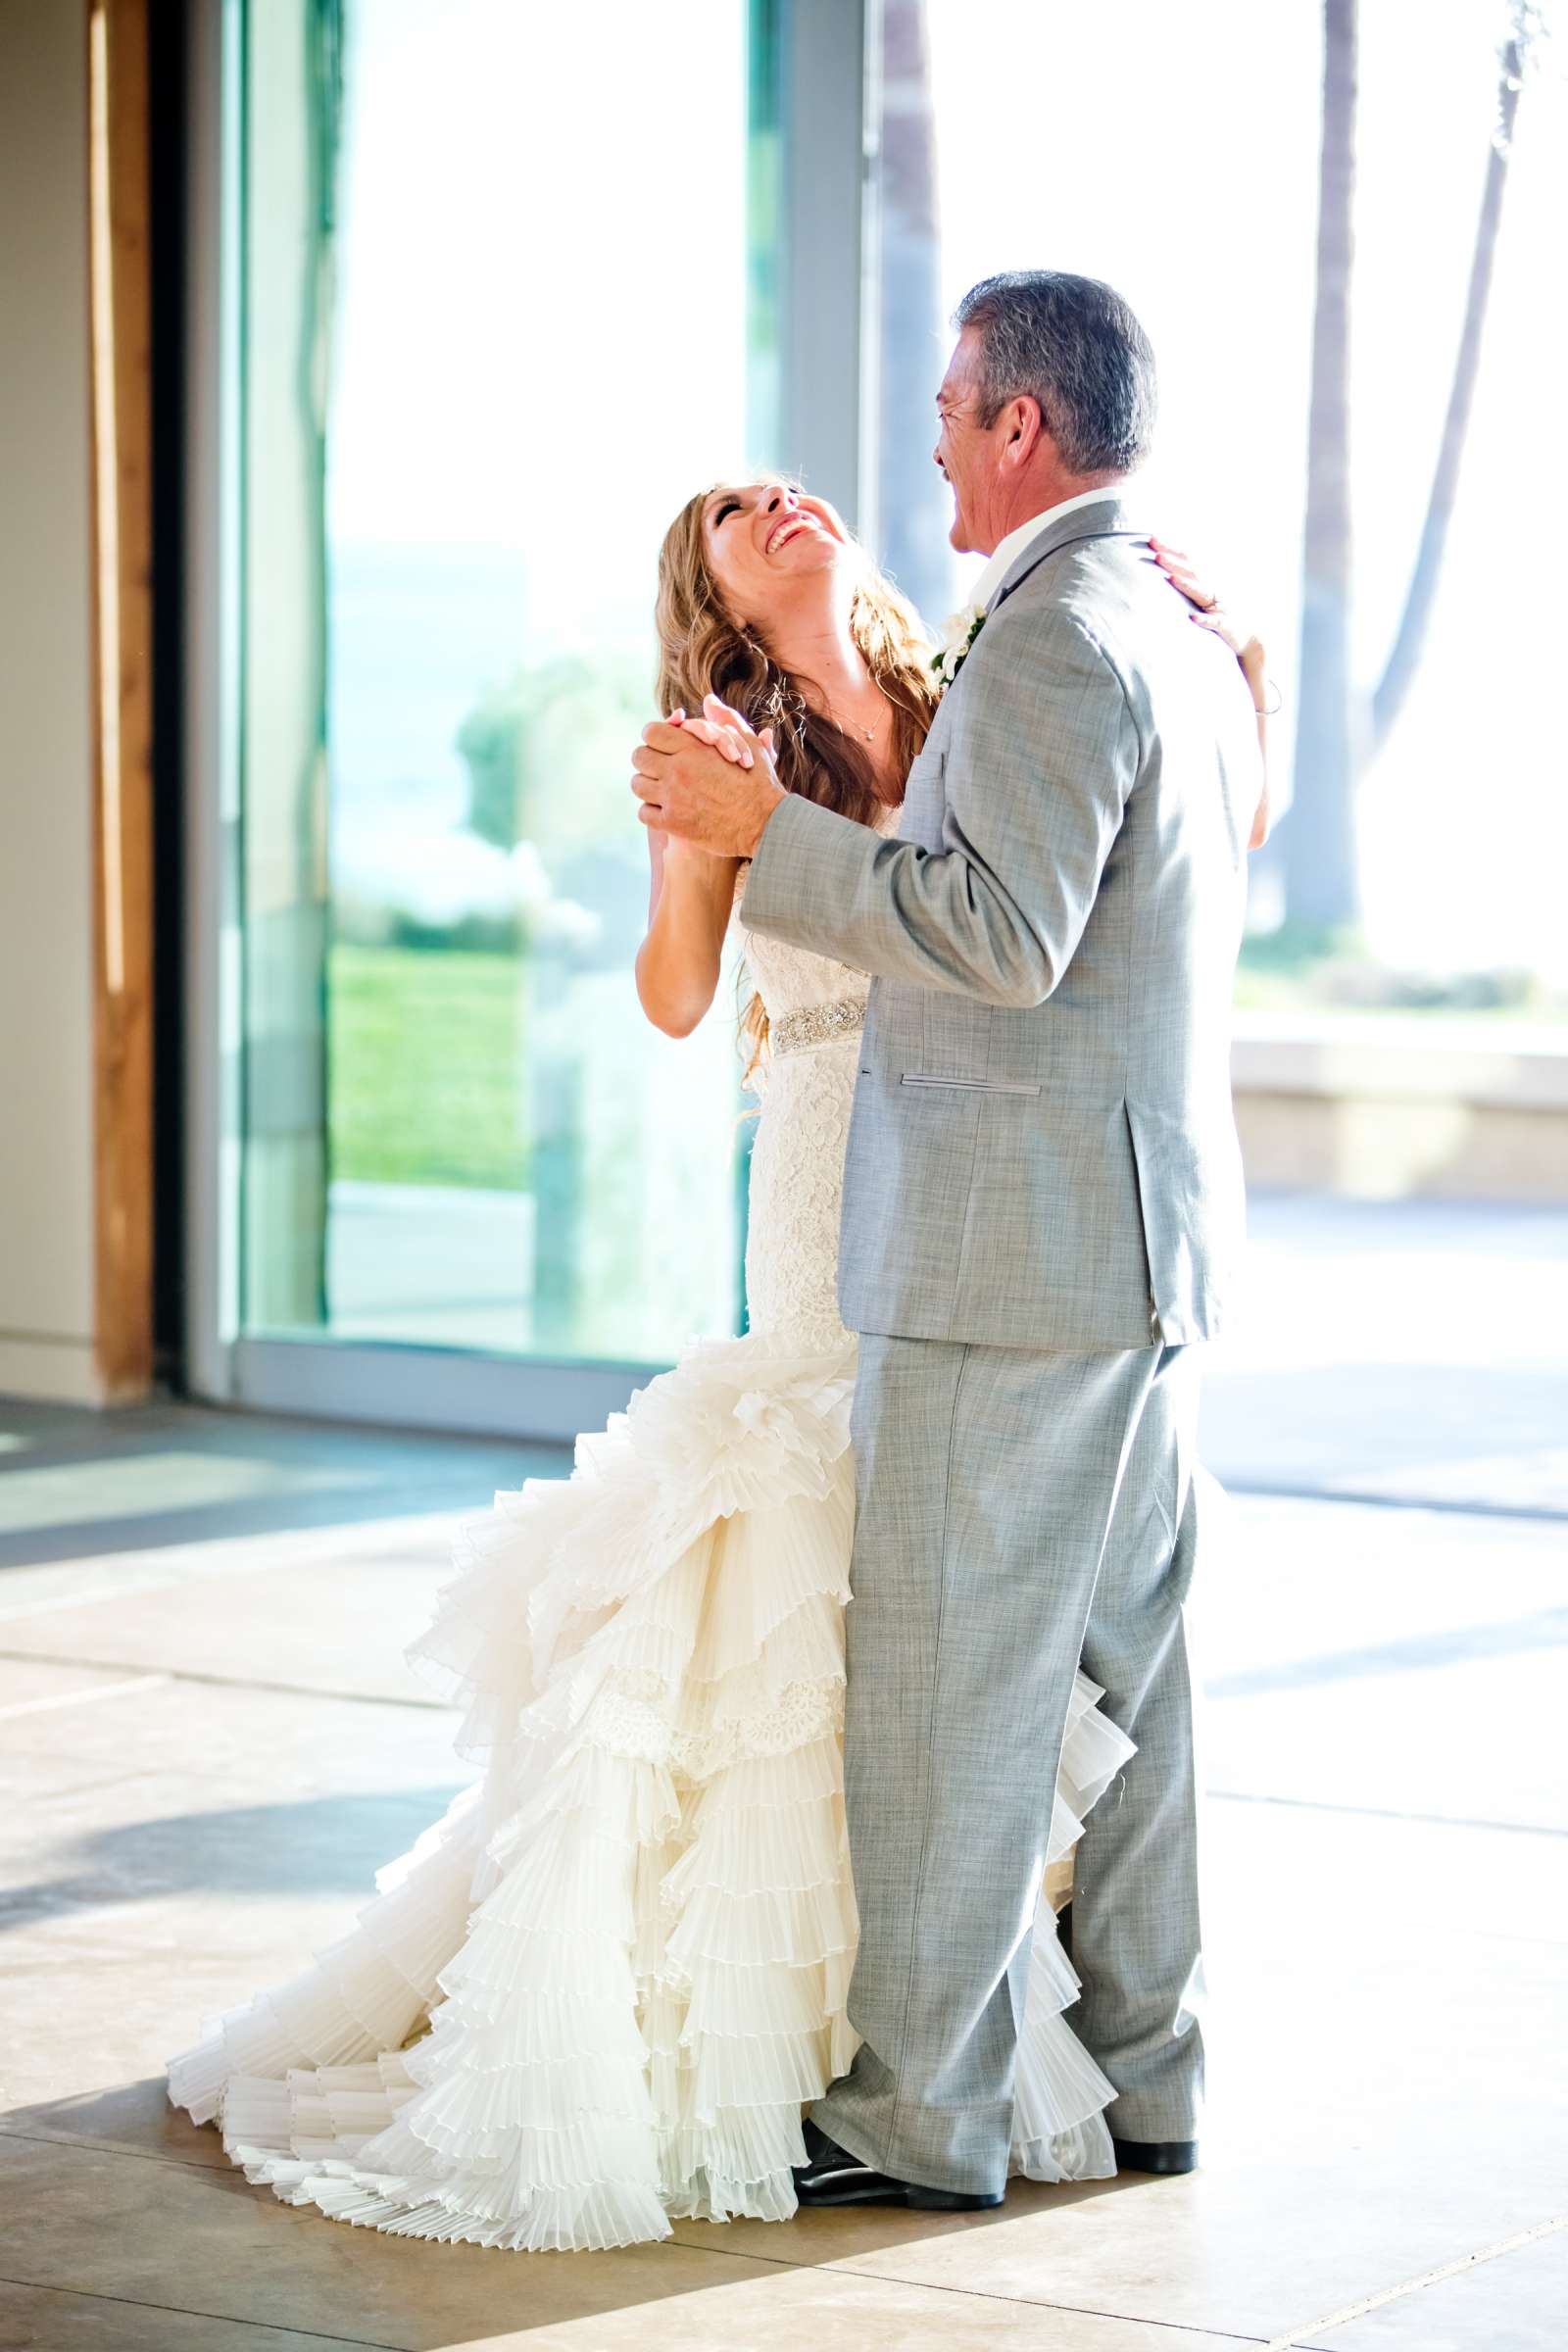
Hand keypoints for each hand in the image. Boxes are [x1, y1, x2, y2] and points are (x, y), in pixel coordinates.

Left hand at [632, 695, 784, 857]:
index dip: (653, 737)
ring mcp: (673, 798)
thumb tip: (708, 700)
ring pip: (637, 785)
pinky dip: (651, 812)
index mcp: (693, 747)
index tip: (660, 746)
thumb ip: (725, 719)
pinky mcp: (674, 823)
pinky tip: (666, 812)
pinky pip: (644, 813)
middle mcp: (678, 770)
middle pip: (639, 757)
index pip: (651, 732)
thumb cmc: (759, 783)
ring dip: (647, 787)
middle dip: (647, 761)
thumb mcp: (747, 744)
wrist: (766, 824)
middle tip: (658, 769)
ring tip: (661, 791)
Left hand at [1150, 538, 1266, 708]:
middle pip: (1192, 572)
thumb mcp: (1205, 595)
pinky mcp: (1226, 625)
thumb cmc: (1223, 615)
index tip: (1152, 539)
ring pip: (1202, 593)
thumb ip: (1189, 581)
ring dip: (1187, 585)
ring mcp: (1220, 606)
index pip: (1187, 561)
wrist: (1251, 638)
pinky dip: (1205, 619)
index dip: (1171, 550)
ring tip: (1171, 578)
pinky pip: (1215, 622)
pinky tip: (1193, 618)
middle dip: (1174, 562)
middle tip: (1156, 553)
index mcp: (1206, 581)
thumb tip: (1164, 568)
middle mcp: (1213, 590)